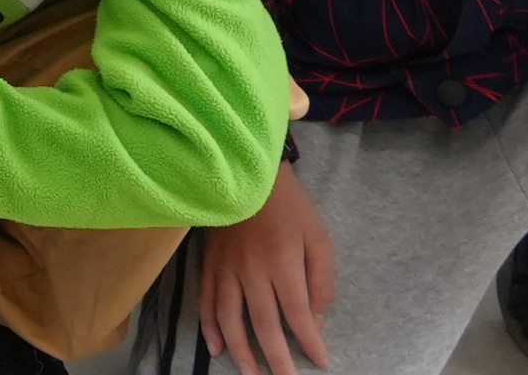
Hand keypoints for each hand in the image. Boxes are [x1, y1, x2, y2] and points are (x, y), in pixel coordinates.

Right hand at [199, 161, 337, 374]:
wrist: (247, 173)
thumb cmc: (290, 206)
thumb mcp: (319, 238)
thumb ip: (320, 281)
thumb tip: (316, 318)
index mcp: (282, 263)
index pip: (297, 315)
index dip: (310, 342)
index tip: (321, 361)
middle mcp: (251, 271)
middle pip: (263, 325)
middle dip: (276, 359)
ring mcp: (226, 269)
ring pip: (230, 319)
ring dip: (241, 351)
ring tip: (251, 373)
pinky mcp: (210, 264)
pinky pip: (206, 301)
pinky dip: (210, 327)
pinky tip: (216, 348)